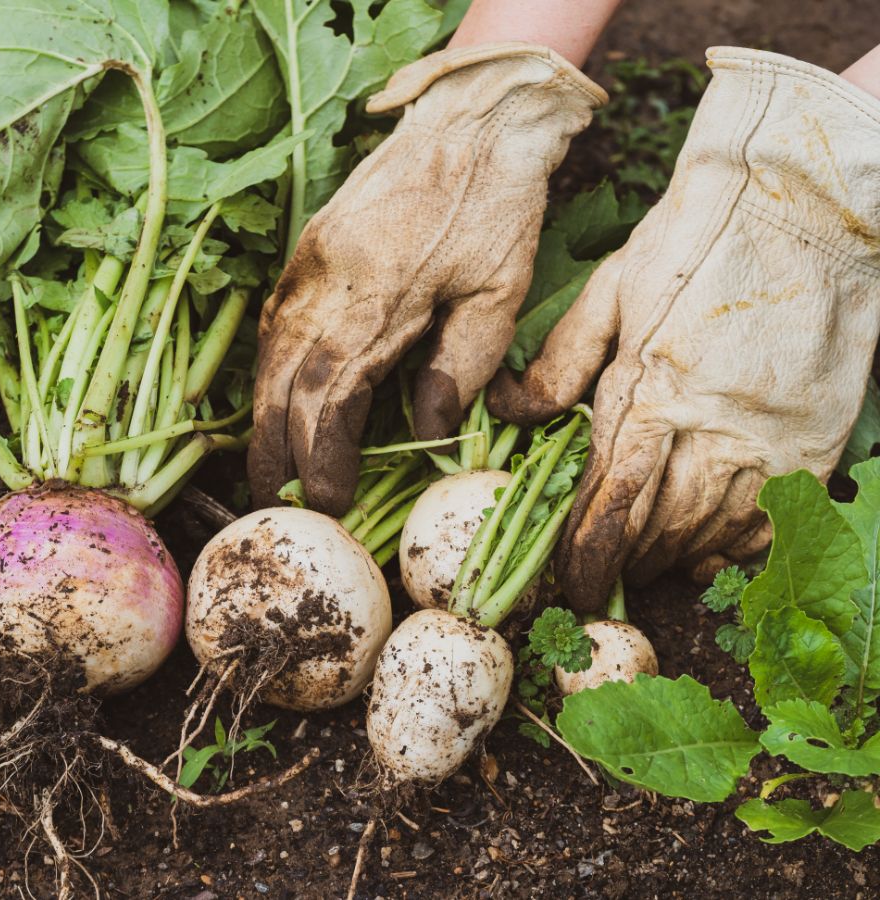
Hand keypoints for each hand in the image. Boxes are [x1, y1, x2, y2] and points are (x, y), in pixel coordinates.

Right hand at [249, 44, 604, 513]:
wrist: (473, 119)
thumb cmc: (497, 208)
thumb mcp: (499, 292)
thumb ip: (462, 365)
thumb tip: (428, 431)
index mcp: (382, 298)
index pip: (335, 395)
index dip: (324, 454)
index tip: (329, 499)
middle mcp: (331, 282)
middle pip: (287, 381)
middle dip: (276, 448)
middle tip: (274, 500)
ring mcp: (312, 261)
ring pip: (271, 352)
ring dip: (264, 412)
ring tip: (265, 462)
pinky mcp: (309, 246)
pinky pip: (275, 318)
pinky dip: (268, 364)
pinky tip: (270, 393)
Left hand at [489, 47, 879, 610]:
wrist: (802, 205)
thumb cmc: (695, 240)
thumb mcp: (611, 292)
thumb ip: (560, 363)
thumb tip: (507, 411)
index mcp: (652, 393)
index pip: (612, 499)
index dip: (587, 553)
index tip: (569, 584)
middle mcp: (712, 430)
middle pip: (659, 527)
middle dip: (624, 562)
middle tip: (600, 579)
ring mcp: (770, 439)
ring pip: (715, 530)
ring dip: (674, 558)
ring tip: (646, 567)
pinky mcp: (814, 438)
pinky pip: (774, 517)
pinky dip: (739, 546)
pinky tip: (714, 552)